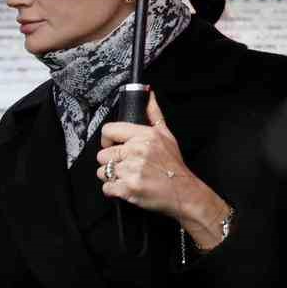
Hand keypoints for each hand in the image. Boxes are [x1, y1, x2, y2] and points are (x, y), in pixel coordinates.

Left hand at [97, 91, 223, 232]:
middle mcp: (137, 151)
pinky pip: (106, 188)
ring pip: (102, 172)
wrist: (184, 193)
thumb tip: (148, 94)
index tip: (112, 145)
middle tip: (127, 166)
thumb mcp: (167, 136)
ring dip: (111, 177)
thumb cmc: (174, 165)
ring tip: (129, 176)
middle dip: (111, 162)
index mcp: (144, 136)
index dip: (107, 140)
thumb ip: (154, 115)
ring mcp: (131, 170)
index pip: (108, 130)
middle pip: (102, 154)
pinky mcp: (128, 188)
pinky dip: (114, 190)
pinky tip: (128, 187)